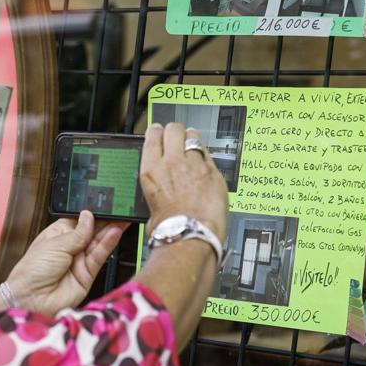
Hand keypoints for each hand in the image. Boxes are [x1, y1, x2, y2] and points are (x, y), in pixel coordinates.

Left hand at [4, 210, 127, 314]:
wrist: (32, 299)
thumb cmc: (33, 271)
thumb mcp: (55, 244)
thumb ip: (77, 232)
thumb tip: (88, 216)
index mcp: (57, 236)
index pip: (79, 221)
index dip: (91, 215)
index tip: (104, 206)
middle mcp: (69, 248)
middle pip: (91, 232)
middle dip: (104, 222)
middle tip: (118, 211)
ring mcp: (79, 262)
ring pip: (98, 244)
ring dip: (109, 231)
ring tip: (121, 220)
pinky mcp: (88, 275)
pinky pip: (100, 257)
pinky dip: (108, 245)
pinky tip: (114, 233)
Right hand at [140, 122, 228, 240]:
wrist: (191, 236)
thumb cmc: (170, 229)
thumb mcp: (150, 206)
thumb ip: (157, 190)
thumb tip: (160, 193)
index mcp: (151, 170)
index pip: (153, 135)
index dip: (157, 131)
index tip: (159, 132)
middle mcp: (172, 162)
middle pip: (174, 129)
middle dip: (176, 131)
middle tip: (178, 137)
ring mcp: (195, 165)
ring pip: (194, 137)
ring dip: (193, 140)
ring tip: (194, 148)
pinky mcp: (214, 172)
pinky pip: (210, 155)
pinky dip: (207, 158)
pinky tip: (206, 167)